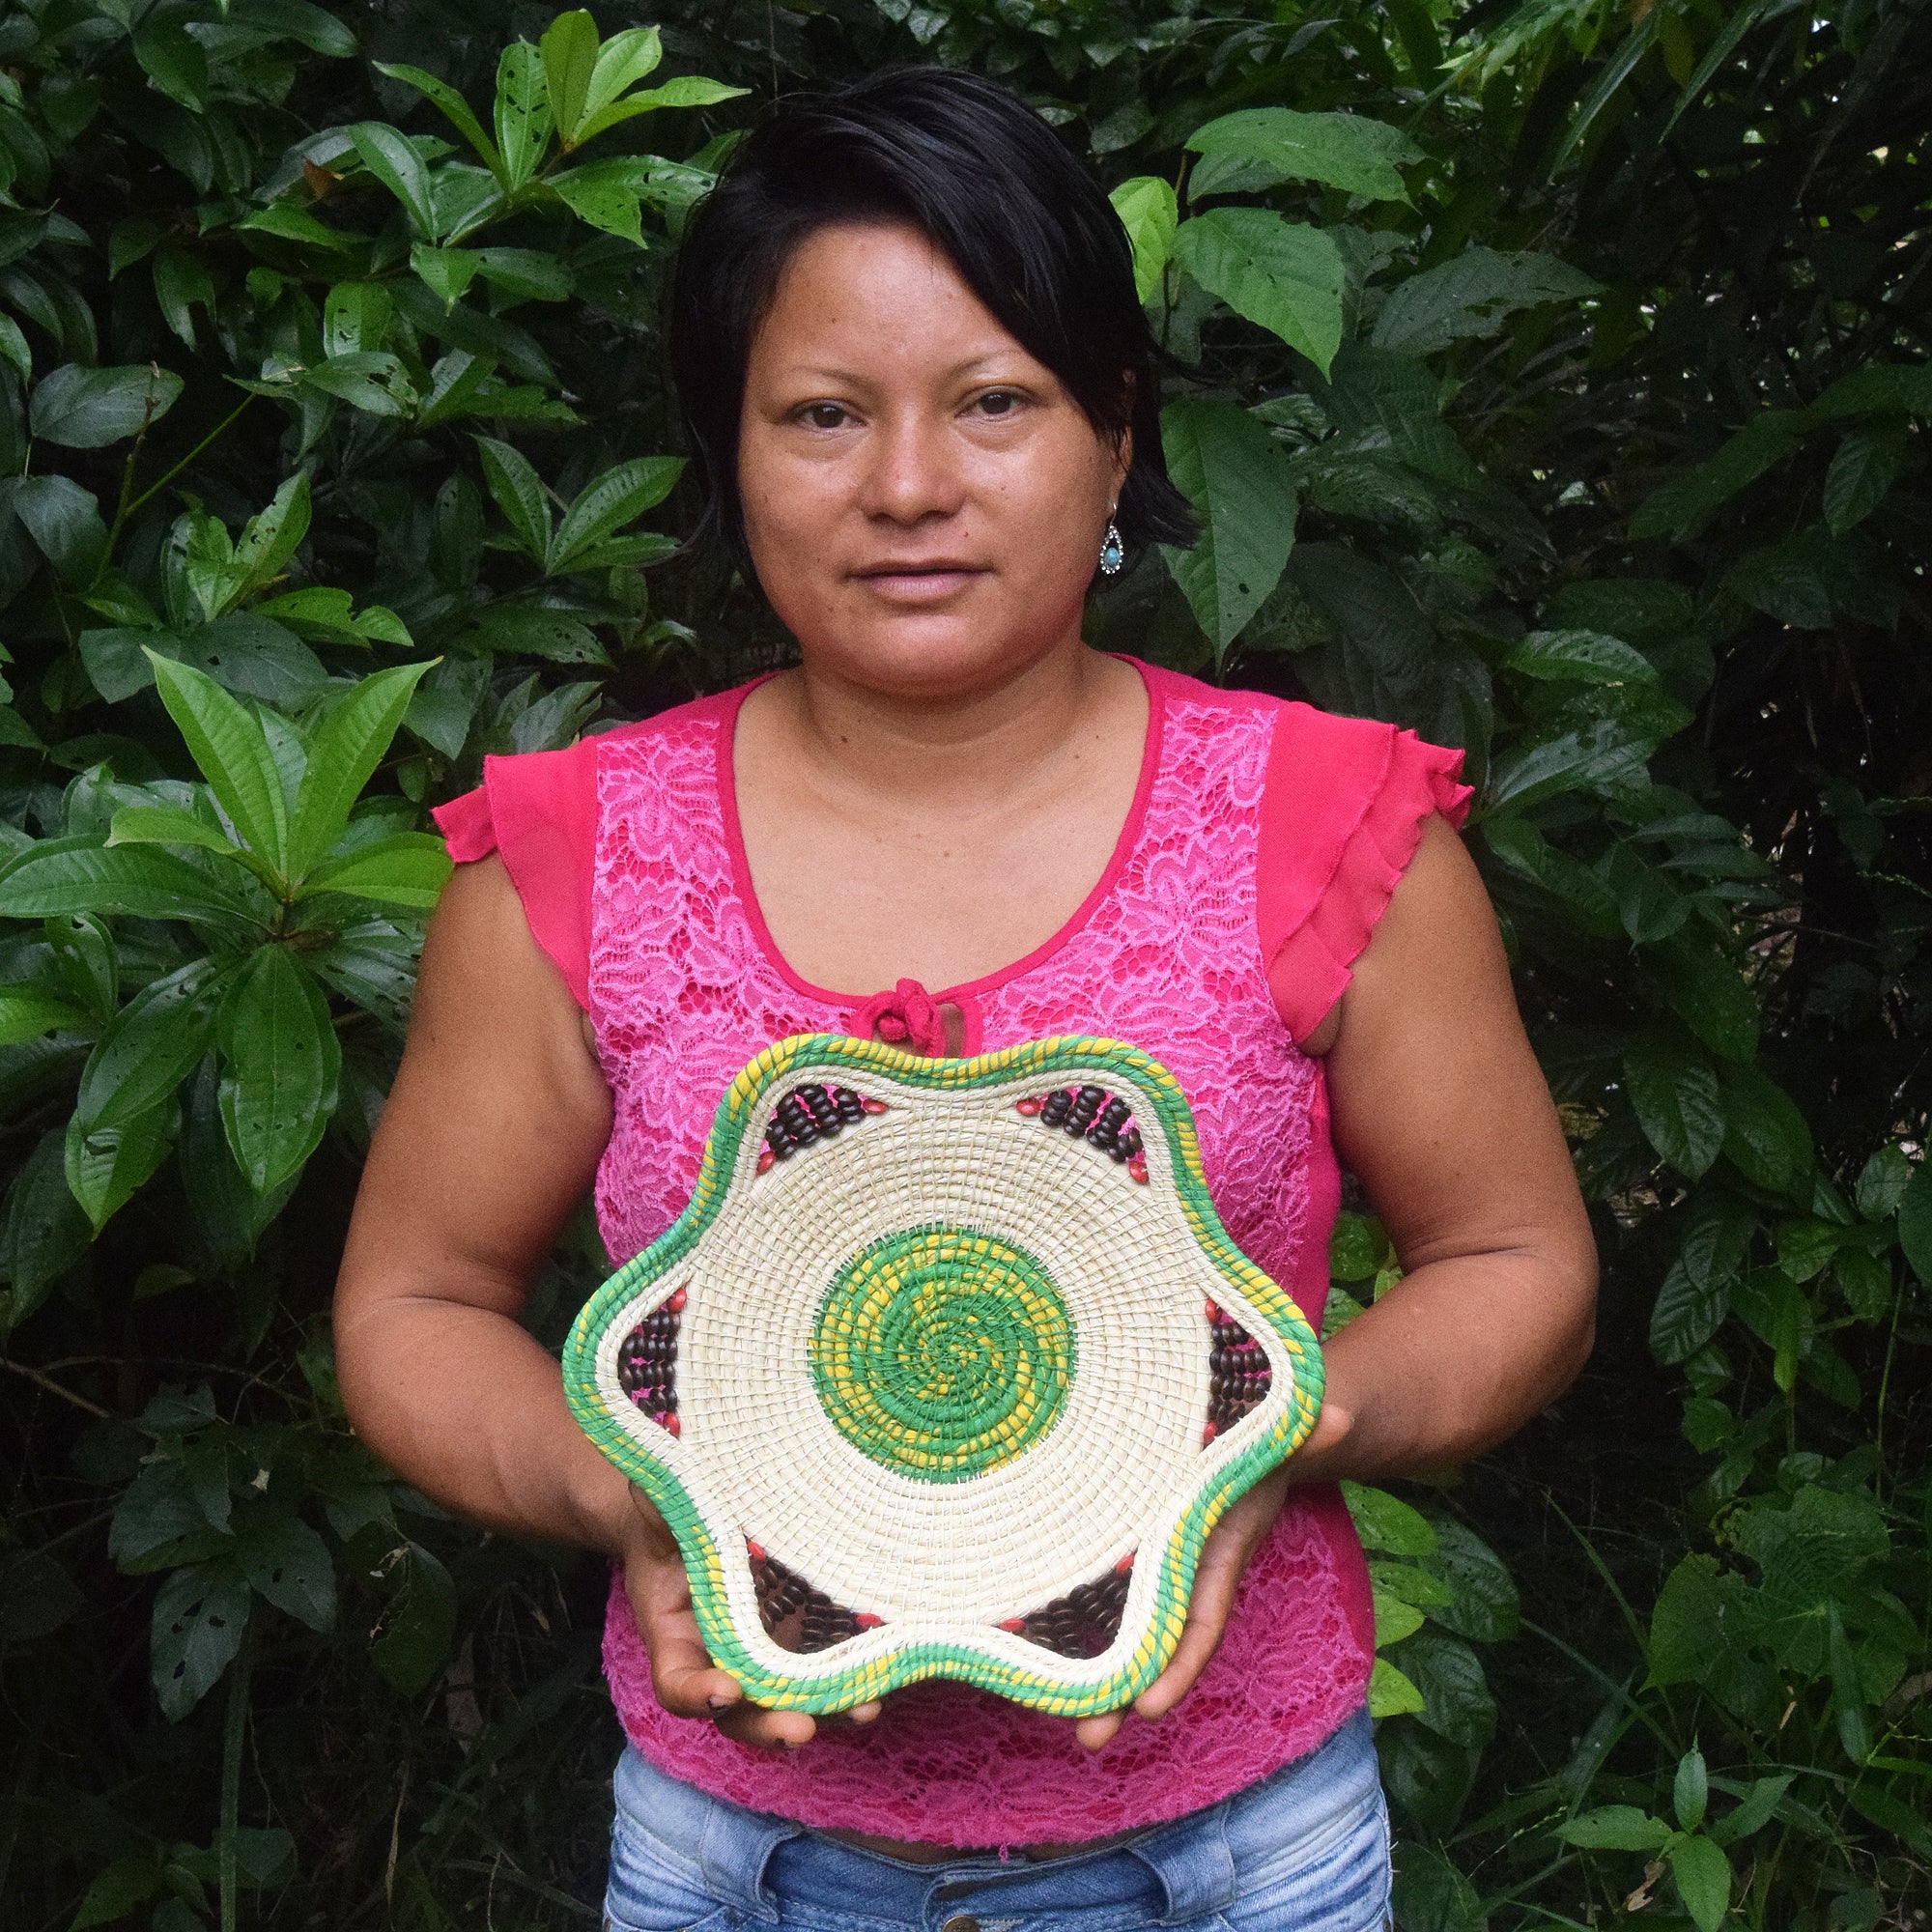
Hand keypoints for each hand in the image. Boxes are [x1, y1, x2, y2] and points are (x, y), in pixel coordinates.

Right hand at [616, 1491, 880, 1749]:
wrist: (704, 1518)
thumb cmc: (673, 1520)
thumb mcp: (659, 1513)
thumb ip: (659, 1511)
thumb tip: (662, 1486)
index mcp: (677, 1637)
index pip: (678, 1683)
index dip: (697, 1695)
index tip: (725, 1691)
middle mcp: (722, 1659)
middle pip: (742, 1714)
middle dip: (771, 1724)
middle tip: (799, 1728)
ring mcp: (768, 1651)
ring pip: (793, 1698)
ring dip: (827, 1709)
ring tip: (863, 1708)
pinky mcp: (806, 1634)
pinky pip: (828, 1663)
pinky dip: (854, 1672)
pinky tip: (886, 1668)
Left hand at [1072, 1398, 1353, 1750]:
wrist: (1243, 1425)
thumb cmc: (1262, 1431)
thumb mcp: (1282, 1427)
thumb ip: (1309, 1425)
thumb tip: (1336, 1415)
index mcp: (1216, 1549)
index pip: (1200, 1620)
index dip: (1178, 1665)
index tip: (1150, 1709)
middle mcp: (1180, 1564)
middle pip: (1151, 1640)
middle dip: (1123, 1691)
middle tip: (1087, 1740)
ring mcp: (1146, 1555)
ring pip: (1117, 1621)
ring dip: (1090, 1666)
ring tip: (1052, 1714)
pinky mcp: (1117, 1537)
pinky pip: (1092, 1582)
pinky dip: (1068, 1615)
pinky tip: (1028, 1645)